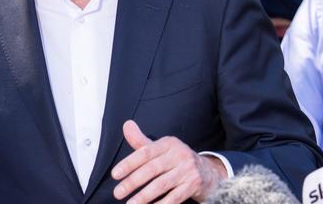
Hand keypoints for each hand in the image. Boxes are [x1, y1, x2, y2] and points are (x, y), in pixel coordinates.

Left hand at [111, 120, 226, 202]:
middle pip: (152, 169)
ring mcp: (188, 170)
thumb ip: (141, 141)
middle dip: (133, 182)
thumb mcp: (161, 148)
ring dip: (144, 196)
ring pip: (162, 185)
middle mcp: (179, 154)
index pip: (145, 152)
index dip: (129, 163)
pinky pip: (174, 197)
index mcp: (168, 143)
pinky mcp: (194, 185)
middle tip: (118, 192)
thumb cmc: (176, 159)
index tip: (115, 174)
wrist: (207, 171)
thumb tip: (126, 125)